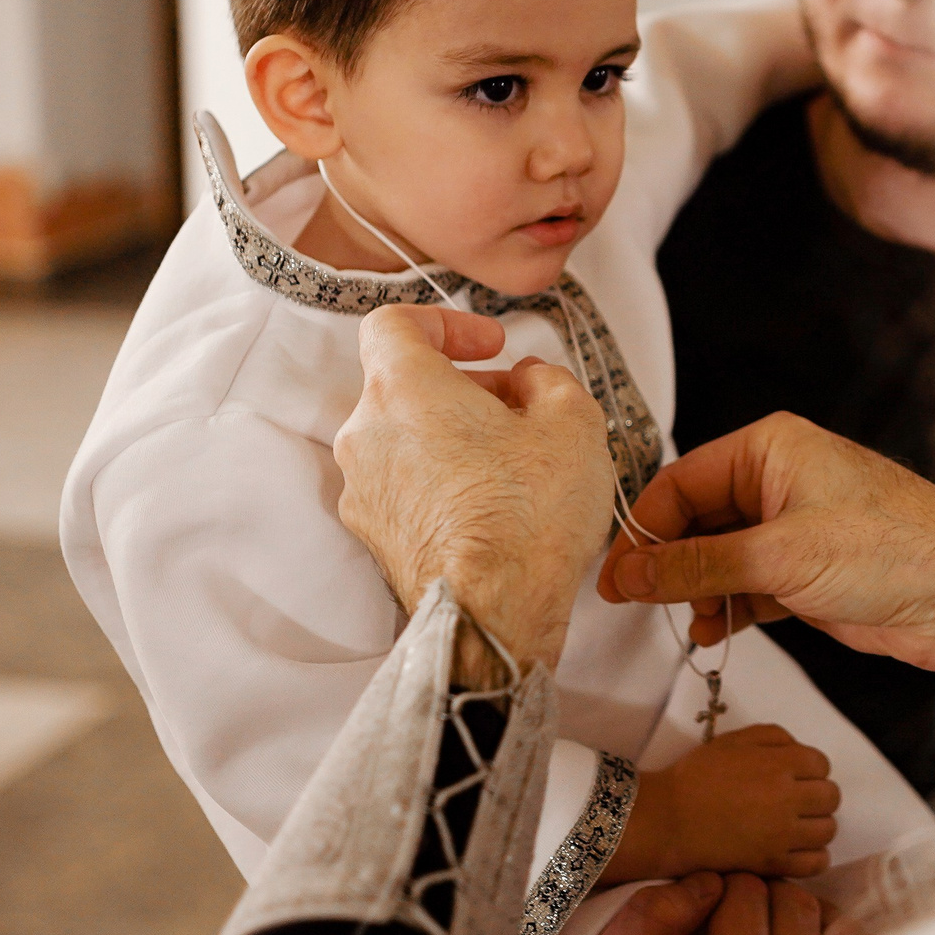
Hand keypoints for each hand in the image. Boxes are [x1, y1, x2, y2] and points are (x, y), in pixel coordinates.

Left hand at [334, 306, 615, 676]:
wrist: (496, 611)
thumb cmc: (529, 515)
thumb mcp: (572, 420)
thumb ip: (548, 379)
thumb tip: (529, 381)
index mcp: (403, 388)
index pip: (393, 323)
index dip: (444, 323)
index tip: (488, 346)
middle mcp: (366, 435)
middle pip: (402, 385)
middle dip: (460, 388)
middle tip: (517, 408)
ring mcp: (362, 490)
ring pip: (401, 438)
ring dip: (449, 436)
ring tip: (510, 462)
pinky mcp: (374, 536)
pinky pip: (402, 486)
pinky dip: (437, 481)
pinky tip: (490, 504)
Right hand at [597, 413, 934, 678]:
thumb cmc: (897, 549)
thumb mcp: (780, 555)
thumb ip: (697, 564)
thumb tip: (634, 572)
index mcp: (771, 449)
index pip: (681, 482)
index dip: (642, 529)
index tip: (616, 573)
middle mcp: (780, 481)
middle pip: (694, 521)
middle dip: (667, 565)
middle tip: (635, 602)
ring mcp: (793, 529)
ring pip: (717, 558)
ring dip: (697, 592)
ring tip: (693, 621)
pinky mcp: (806, 572)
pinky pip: (745, 586)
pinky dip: (726, 609)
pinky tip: (716, 630)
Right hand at [602, 725, 840, 884]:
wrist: (667, 821)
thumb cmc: (696, 776)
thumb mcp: (733, 740)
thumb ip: (773, 736)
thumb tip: (800, 749)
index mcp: (780, 764)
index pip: (822, 764)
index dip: (810, 769)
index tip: (794, 776)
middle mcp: (788, 798)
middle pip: (831, 797)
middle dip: (817, 796)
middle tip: (796, 801)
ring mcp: (784, 835)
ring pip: (828, 830)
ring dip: (816, 825)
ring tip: (795, 825)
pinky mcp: (775, 864)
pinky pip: (817, 863)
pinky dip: (814, 856)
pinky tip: (796, 849)